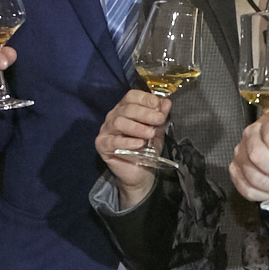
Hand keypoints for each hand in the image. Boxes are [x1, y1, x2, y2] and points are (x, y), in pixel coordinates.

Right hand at [95, 90, 168, 208]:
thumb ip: (160, 116)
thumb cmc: (146, 149)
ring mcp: (106, 130)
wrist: (140, 173)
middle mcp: (113, 116)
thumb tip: (166, 102)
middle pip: (126, 108)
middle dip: (145, 113)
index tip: (158, 105)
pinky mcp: (102, 145)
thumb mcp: (157, 130)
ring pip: (118, 122)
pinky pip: (112, 141)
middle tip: (159, 120)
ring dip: (136, 127)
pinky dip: (127, 141)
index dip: (145, 99)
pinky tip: (139, 144)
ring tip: (150, 133)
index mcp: (125, 109)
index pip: (132, 96)